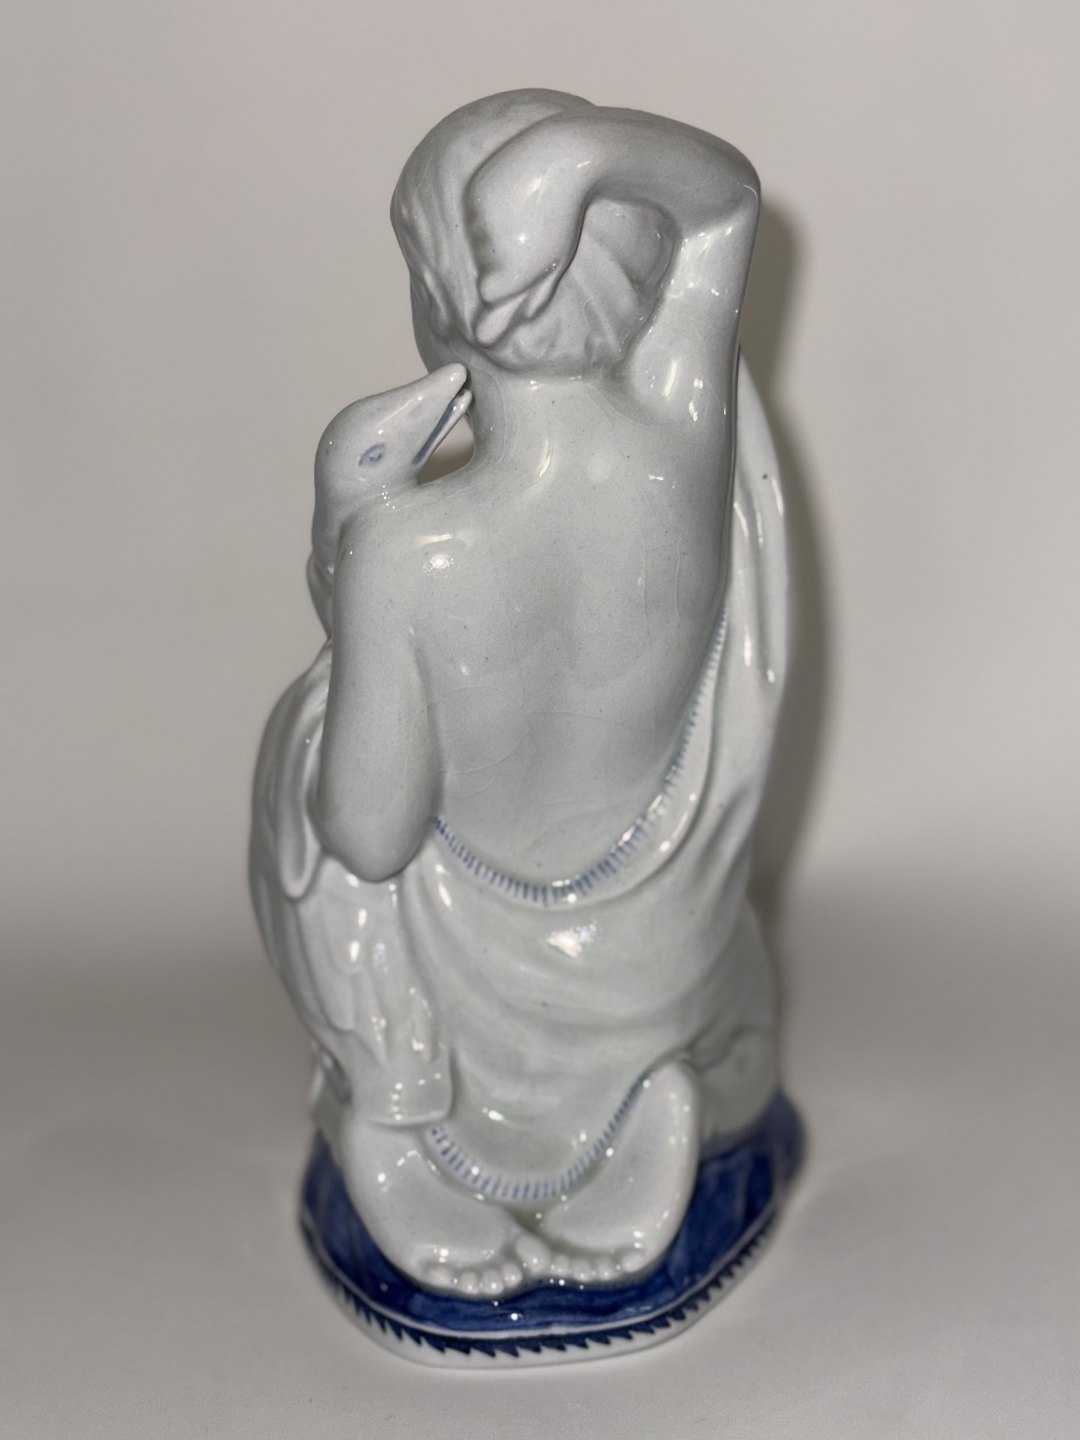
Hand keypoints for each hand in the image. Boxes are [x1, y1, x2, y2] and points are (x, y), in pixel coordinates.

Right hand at [465, 121, 593, 345]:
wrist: (561, 160)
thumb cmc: (562, 221)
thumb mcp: (550, 268)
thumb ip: (517, 305)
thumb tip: (484, 339)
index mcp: (513, 275)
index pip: (488, 294)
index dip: (504, 279)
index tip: (523, 261)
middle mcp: (492, 252)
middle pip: (478, 269)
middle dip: (494, 257)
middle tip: (525, 233)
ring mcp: (479, 222)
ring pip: (472, 241)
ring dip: (489, 232)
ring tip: (520, 213)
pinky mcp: (473, 196)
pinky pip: (469, 215)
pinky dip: (482, 210)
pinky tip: (507, 198)